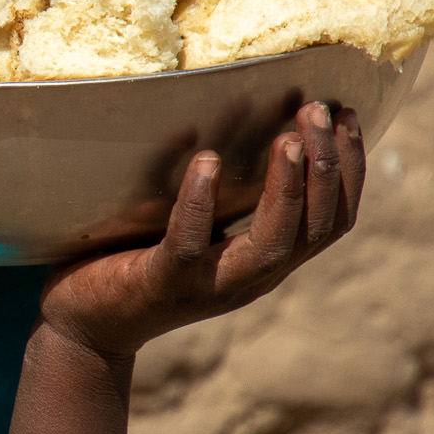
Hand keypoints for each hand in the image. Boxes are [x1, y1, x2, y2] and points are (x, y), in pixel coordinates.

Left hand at [39, 102, 365, 358]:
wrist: (84, 324)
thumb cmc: (137, 257)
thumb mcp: (197, 222)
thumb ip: (227, 191)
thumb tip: (248, 113)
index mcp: (267, 260)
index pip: (333, 219)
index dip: (349, 167)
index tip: (349, 112)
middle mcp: (252, 277)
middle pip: (318, 227)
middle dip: (328, 166)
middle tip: (320, 110)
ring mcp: (211, 285)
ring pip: (272, 244)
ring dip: (286, 188)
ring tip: (287, 139)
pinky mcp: (163, 285)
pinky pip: (190, 246)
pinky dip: (201, 203)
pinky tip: (207, 161)